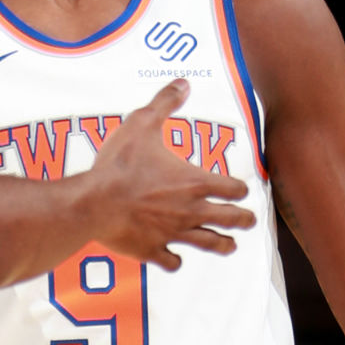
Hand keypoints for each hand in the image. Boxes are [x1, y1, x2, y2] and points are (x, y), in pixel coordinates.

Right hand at [77, 79, 253, 269]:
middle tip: (249, 220)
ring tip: (230, 246)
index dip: (239, 188)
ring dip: (222, 244)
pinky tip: (175, 258)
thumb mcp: (142, 124)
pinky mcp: (152, 249)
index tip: (242, 189)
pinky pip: (171, 260)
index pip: (231, 187)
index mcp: (194, 182)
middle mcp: (191, 210)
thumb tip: (184, 83)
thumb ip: (165, 103)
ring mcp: (173, 233)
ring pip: (208, 243)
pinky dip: (176, 260)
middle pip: (229, 218)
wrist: (95, 203)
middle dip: (242, 219)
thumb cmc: (120, 164)